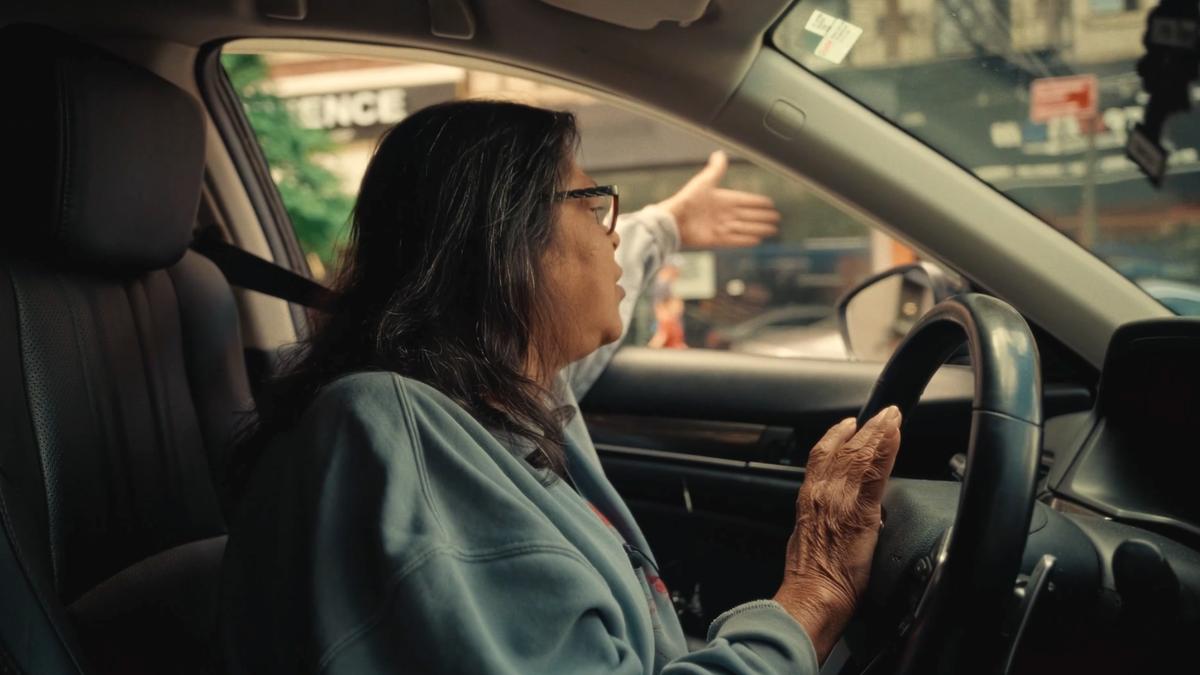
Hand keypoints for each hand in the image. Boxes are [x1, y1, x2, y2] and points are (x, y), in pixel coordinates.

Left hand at [655, 151, 779, 248]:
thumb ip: (715, 169)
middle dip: (763, 217)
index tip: (770, 203)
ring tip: (772, 230)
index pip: (746, 200)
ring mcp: (722, 227)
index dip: (758, 202)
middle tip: (777, 218)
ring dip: (759, 229)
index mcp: (724, 199)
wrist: (673, 221)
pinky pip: (737, 239)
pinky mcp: (717, 239)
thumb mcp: (704, 181)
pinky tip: (758, 240)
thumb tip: (720, 153)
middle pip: (749, 215)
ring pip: (746, 228)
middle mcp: (724, 214)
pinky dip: (747, 240)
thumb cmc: (687, 200)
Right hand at [774, 407, 901, 662]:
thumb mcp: (807, 539)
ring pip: (859, 454)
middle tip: (883, 413)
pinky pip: (875, 472)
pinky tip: (895, 436)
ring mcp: (841, 499)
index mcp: (808, 499)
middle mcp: (821, 492)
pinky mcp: (861, 510)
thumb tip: (835, 519)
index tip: (850, 426)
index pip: (821, 457)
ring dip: (878, 432)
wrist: (814, 595)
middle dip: (863, 428)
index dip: (836, 437)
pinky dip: (885, 450)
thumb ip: (822, 521)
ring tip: (892, 417)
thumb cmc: (811, 578)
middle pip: (842, 449)